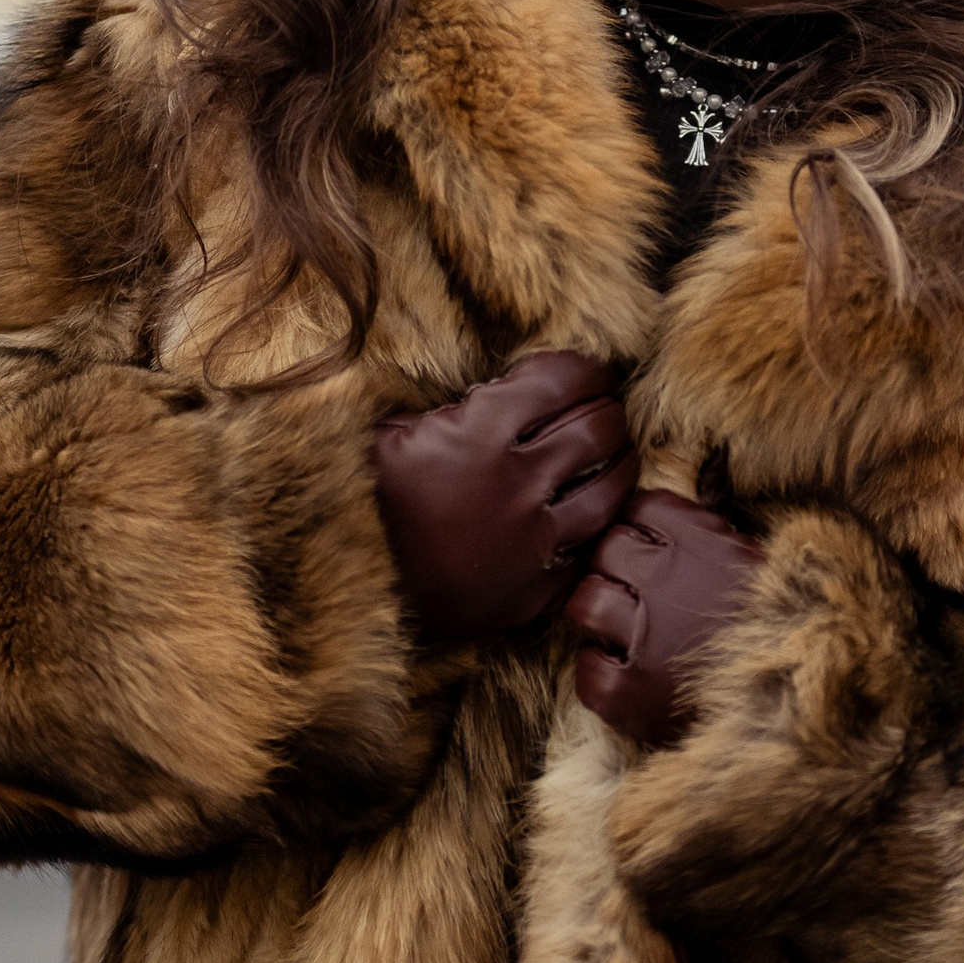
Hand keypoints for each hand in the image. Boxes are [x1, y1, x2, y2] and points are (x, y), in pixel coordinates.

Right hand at [373, 351, 638, 642]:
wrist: (343, 590)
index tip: (591, 372)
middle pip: (599, 430)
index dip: (587, 369)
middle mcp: (517, 484)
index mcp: (481, 432)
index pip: (565, 380)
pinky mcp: (532, 592)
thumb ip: (453, 407)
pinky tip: (591, 518)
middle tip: (607, 409)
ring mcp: (530, 543)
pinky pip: (586, 552)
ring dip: (619, 467)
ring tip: (615, 458)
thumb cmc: (362, 502)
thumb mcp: (393, 433)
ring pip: (610, 493)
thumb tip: (501, 386)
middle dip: (610, 412)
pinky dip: (594, 530)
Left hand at [565, 490, 763, 746]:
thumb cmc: (779, 627)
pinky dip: (599, 674)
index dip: (640, 529)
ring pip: (583, 602)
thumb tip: (656, 513)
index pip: (639, 508)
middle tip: (635, 595)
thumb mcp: (752, 561)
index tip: (649, 550)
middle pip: (604, 549)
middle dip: (615, 568)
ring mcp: (644, 635)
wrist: (807, 697)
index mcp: (701, 541)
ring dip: (599, 616)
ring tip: (626, 634)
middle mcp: (666, 579)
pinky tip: (628, 677)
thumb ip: (705, 534)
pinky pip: (586, 669)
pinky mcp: (629, 691)